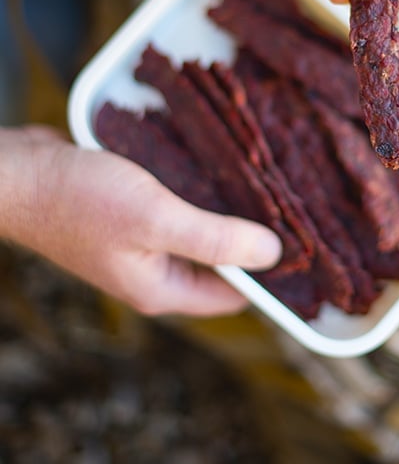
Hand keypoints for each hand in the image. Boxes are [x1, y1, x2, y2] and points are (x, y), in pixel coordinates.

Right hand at [0, 126, 281, 316]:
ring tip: (266, 183)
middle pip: (219, 265)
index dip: (270, 277)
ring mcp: (141, 241)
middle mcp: (154, 271)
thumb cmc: (80, 200)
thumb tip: (274, 254)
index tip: (304, 246)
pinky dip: (201, 192)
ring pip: (200, 232)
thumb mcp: (156, 219)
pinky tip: (222, 166)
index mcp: (161, 288)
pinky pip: (180, 208)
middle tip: (290, 205)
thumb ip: (215, 240)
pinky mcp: (131, 213)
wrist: (19, 173)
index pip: (233, 297)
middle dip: (252, 240)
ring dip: (227, 211)